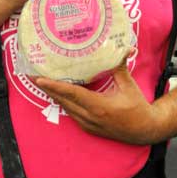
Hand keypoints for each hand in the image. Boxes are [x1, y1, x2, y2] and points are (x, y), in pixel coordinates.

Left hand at [33, 64, 160, 144]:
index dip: (55, 86)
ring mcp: (87, 124)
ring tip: (42, 82)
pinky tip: (59, 93)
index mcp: (99, 107)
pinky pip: (71, 113)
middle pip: (63, 101)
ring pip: (65, 107)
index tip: (39, 79)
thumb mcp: (128, 85)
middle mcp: (89, 117)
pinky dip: (63, 102)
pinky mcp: (88, 127)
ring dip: (54, 95)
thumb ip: (120, 66)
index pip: (72, 94)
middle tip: (32, 75)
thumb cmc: (137, 107)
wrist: (143, 130)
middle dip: (47, 88)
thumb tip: (122, 47)